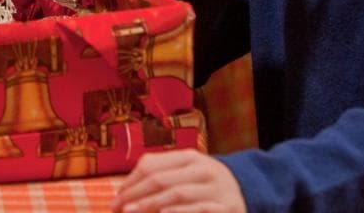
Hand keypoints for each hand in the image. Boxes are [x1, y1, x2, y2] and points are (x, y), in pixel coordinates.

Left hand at [112, 149, 244, 212]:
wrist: (248, 191)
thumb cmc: (206, 185)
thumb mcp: (187, 172)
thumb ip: (161, 175)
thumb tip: (124, 192)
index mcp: (189, 156)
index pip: (152, 165)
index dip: (130, 182)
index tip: (116, 199)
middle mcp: (204, 168)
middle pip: (161, 179)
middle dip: (136, 195)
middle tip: (119, 209)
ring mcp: (217, 188)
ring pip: (178, 194)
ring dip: (151, 204)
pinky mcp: (228, 207)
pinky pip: (200, 209)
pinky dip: (180, 212)